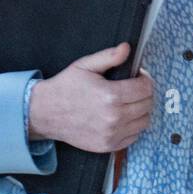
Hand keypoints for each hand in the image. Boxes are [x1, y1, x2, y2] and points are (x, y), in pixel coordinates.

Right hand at [27, 42, 154, 152]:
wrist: (45, 113)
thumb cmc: (65, 88)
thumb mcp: (84, 66)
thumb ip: (108, 57)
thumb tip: (126, 48)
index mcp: (110, 96)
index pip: (145, 88)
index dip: (145, 80)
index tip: (139, 77)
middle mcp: (114, 117)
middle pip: (147, 104)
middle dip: (144, 94)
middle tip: (134, 89)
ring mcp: (112, 134)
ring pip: (144, 121)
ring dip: (141, 110)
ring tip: (129, 103)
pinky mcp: (108, 145)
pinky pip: (134, 136)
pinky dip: (132, 126)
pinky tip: (122, 117)